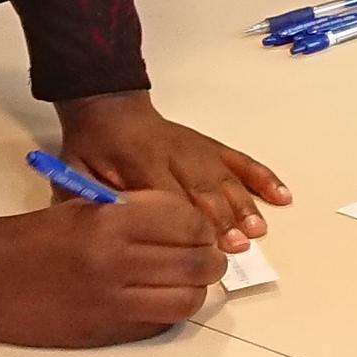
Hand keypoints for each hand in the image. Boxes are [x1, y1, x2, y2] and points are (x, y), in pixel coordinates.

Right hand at [0, 191, 221, 347]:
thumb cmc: (31, 238)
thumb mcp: (85, 208)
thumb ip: (135, 214)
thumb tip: (186, 226)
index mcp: (111, 222)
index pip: (187, 222)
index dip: (201, 227)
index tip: (201, 230)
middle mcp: (117, 262)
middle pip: (196, 263)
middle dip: (210, 260)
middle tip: (207, 257)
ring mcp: (113, 302)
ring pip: (187, 300)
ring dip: (196, 291)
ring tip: (188, 282)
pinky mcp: (105, 332)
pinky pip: (158, 324)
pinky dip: (167, 313)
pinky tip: (157, 300)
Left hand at [53, 91, 287, 249]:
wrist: (108, 108)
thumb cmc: (92, 148)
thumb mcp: (75, 173)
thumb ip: (90, 199)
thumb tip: (109, 230)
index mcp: (137, 161)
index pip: (166, 194)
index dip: (183, 222)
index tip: (198, 248)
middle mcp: (174, 155)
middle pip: (202, 189)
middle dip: (220, 218)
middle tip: (234, 246)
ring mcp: (197, 151)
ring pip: (224, 179)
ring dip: (243, 205)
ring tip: (257, 230)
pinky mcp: (210, 148)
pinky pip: (240, 161)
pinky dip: (262, 178)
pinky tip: (281, 196)